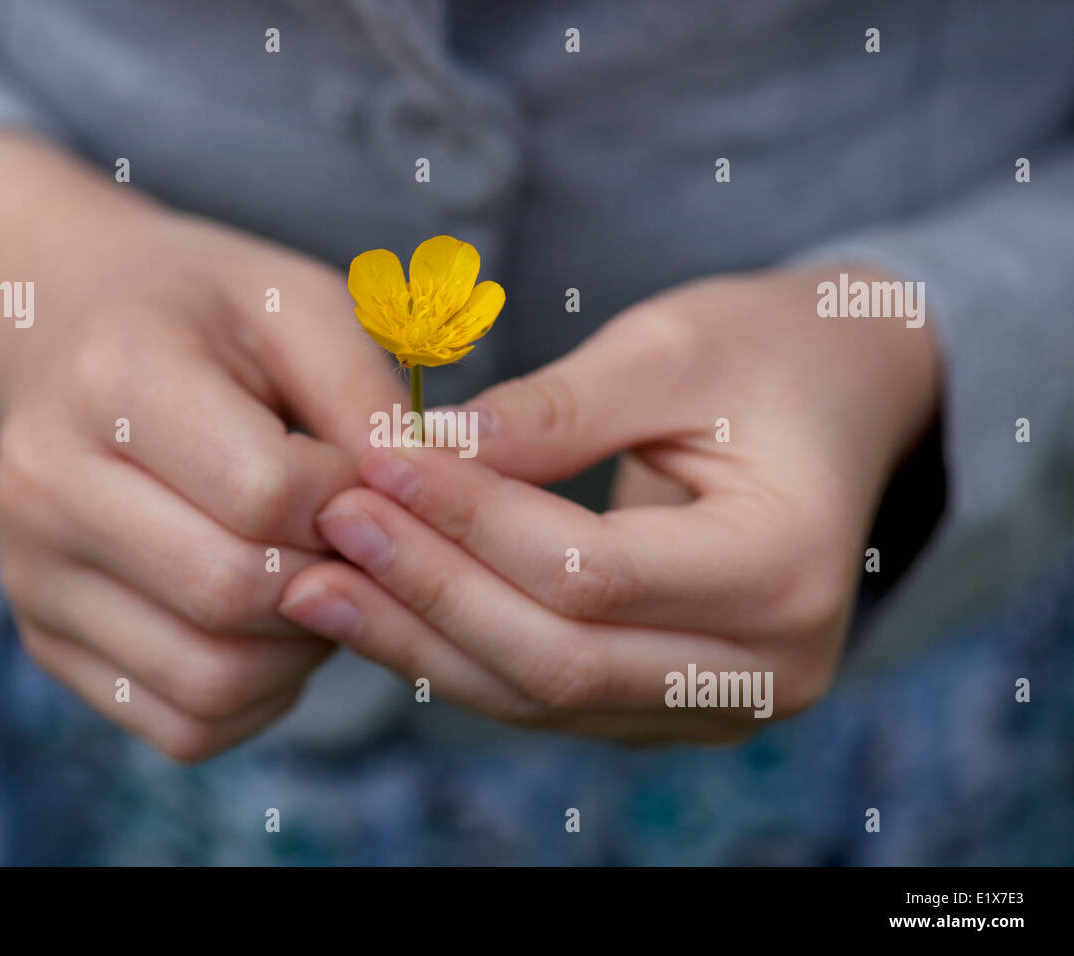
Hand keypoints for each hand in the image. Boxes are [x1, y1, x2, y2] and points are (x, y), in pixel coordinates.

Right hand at [0, 133, 404, 759]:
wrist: (75, 337)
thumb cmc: (208, 319)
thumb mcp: (299, 306)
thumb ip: (367, 397)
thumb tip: (428, 498)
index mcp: (112, 379)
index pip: (266, 494)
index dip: (354, 503)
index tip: (373, 478)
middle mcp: (44, 486)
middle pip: (234, 593)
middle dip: (333, 580)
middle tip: (359, 541)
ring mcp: (32, 576)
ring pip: (211, 679)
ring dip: (301, 650)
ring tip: (319, 578)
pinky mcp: (49, 642)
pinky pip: (184, 724)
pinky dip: (258, 697)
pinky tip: (275, 627)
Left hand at [278, 266, 939, 741]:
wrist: (842, 399)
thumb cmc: (765, 353)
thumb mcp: (668, 349)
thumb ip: (553, 413)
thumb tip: (423, 456)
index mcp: (786, 566)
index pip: (590, 572)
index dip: (469, 523)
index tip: (375, 464)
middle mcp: (766, 665)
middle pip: (558, 658)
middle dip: (428, 594)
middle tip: (326, 530)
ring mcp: (722, 701)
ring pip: (539, 695)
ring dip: (421, 641)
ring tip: (317, 582)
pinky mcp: (671, 702)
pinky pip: (546, 695)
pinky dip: (458, 654)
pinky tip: (380, 609)